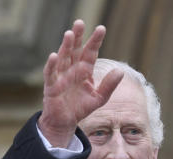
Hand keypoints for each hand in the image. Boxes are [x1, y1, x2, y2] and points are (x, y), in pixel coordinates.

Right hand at [38, 19, 123, 146]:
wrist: (66, 121)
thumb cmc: (80, 107)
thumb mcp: (99, 97)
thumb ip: (109, 85)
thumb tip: (121, 71)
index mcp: (84, 70)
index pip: (90, 52)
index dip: (95, 41)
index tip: (101, 28)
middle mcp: (72, 69)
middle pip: (74, 50)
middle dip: (78, 37)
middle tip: (80, 22)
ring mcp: (61, 76)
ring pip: (63, 57)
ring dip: (65, 46)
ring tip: (69, 34)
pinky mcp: (51, 86)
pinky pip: (51, 74)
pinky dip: (52, 65)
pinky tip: (54, 56)